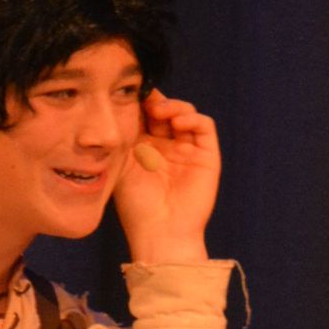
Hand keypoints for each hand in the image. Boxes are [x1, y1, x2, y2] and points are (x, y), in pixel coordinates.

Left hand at [114, 92, 221, 264]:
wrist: (160, 232)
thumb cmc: (137, 205)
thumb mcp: (122, 164)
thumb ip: (124, 135)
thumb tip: (121, 105)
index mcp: (145, 149)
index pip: (144, 115)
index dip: (138, 102)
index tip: (127, 96)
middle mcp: (167, 147)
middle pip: (164, 109)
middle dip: (154, 100)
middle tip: (143, 97)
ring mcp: (188, 150)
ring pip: (185, 113)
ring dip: (173, 106)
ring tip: (158, 112)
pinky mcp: (207, 156)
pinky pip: (204, 126)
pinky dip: (192, 118)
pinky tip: (176, 124)